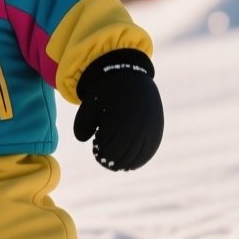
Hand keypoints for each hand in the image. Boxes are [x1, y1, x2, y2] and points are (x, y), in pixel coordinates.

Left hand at [72, 49, 162, 170]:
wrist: (130, 77)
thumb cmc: (106, 94)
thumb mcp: (89, 106)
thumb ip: (82, 125)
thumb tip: (84, 140)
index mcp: (120, 122)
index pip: (109, 152)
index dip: (100, 153)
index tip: (97, 142)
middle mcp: (138, 129)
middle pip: (122, 159)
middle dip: (109, 158)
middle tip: (103, 146)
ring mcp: (150, 132)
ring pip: (135, 160)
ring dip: (122, 160)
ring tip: (114, 146)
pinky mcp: (156, 133)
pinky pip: (147, 154)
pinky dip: (136, 159)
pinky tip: (125, 152)